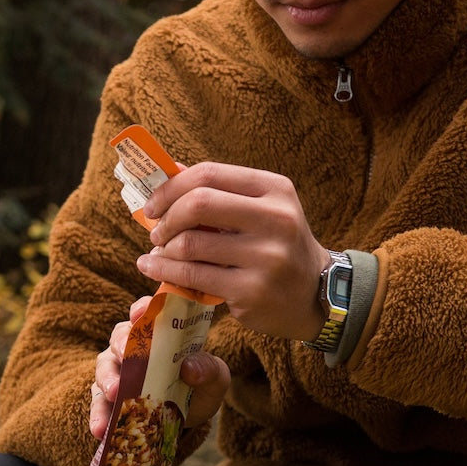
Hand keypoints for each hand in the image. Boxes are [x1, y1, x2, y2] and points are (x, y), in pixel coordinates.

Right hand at [89, 297, 231, 439]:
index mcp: (159, 332)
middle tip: (126, 357)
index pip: (147, 312)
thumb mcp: (213, 379)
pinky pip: (99, 404)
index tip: (140, 314)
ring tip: (114, 395)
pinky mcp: (109, 399)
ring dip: (107, 380)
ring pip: (104, 368)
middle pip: (119, 338)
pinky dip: (99, 415)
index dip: (142, 309)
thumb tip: (189, 368)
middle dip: (121, 346)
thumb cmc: (200, 387)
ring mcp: (117, 372)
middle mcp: (133, 347)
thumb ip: (208, 369)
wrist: (190, 420)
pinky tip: (101, 429)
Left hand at [137, 161, 331, 339]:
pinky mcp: (251, 290)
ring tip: (159, 253)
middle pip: (199, 203)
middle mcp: (276, 219)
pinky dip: (164, 270)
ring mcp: (266, 257)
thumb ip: (219, 192)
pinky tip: (153, 268)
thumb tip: (169, 171)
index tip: (154, 204)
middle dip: (167, 218)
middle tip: (156, 232)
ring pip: (190, 244)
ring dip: (163, 249)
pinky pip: (193, 276)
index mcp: (275, 189)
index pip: (210, 173)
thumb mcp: (261, 210)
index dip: (172, 187)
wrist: (313, 295)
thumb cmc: (276, 246)